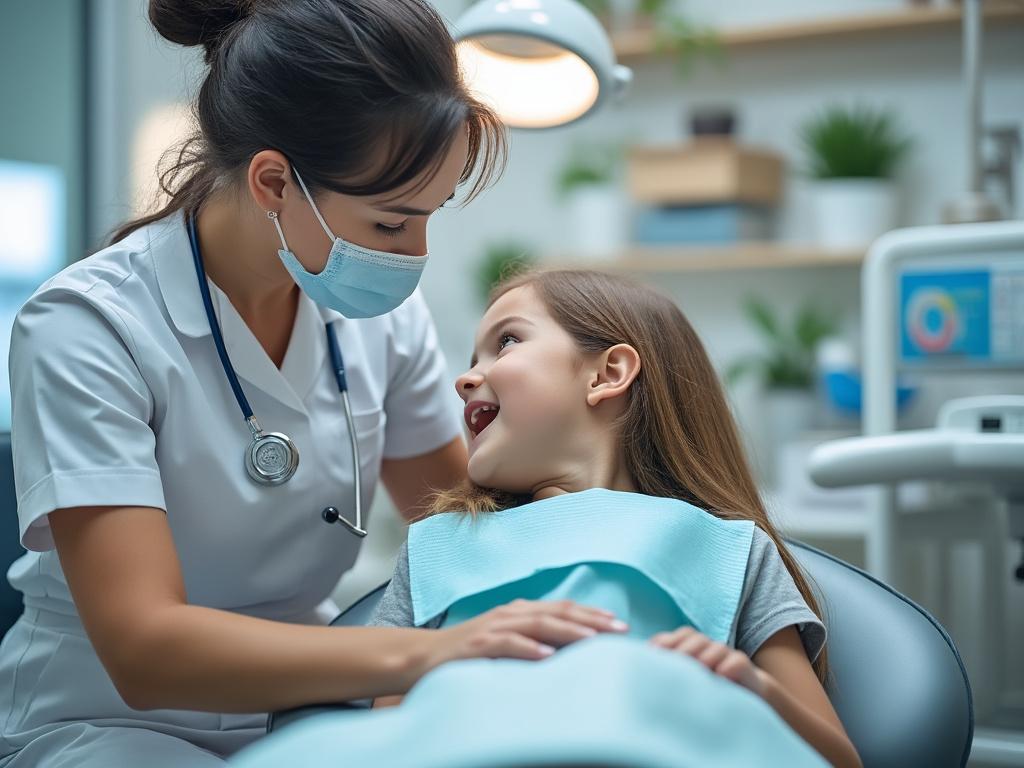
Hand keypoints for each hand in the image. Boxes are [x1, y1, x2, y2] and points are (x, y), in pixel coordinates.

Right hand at [424, 599, 627, 670]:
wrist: (421, 658)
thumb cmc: (468, 654)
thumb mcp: (505, 643)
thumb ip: (533, 642)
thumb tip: (570, 653)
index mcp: (519, 611)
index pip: (563, 608)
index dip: (592, 613)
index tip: (619, 623)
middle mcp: (510, 613)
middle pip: (557, 612)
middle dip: (591, 620)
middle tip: (620, 630)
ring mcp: (493, 627)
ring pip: (538, 623)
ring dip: (568, 630)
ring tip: (594, 639)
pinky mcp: (477, 645)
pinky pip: (507, 644)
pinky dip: (529, 648)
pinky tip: (548, 656)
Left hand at [650, 626, 770, 698]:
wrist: (748, 700)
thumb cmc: (708, 690)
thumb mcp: (685, 681)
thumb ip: (668, 673)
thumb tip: (641, 670)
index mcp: (694, 648)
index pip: (680, 635)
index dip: (667, 641)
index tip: (652, 653)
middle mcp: (710, 648)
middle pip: (694, 637)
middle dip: (682, 648)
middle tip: (672, 664)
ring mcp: (728, 657)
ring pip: (716, 647)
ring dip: (704, 656)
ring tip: (696, 670)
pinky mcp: (746, 670)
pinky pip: (737, 662)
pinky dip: (728, 667)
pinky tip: (720, 677)